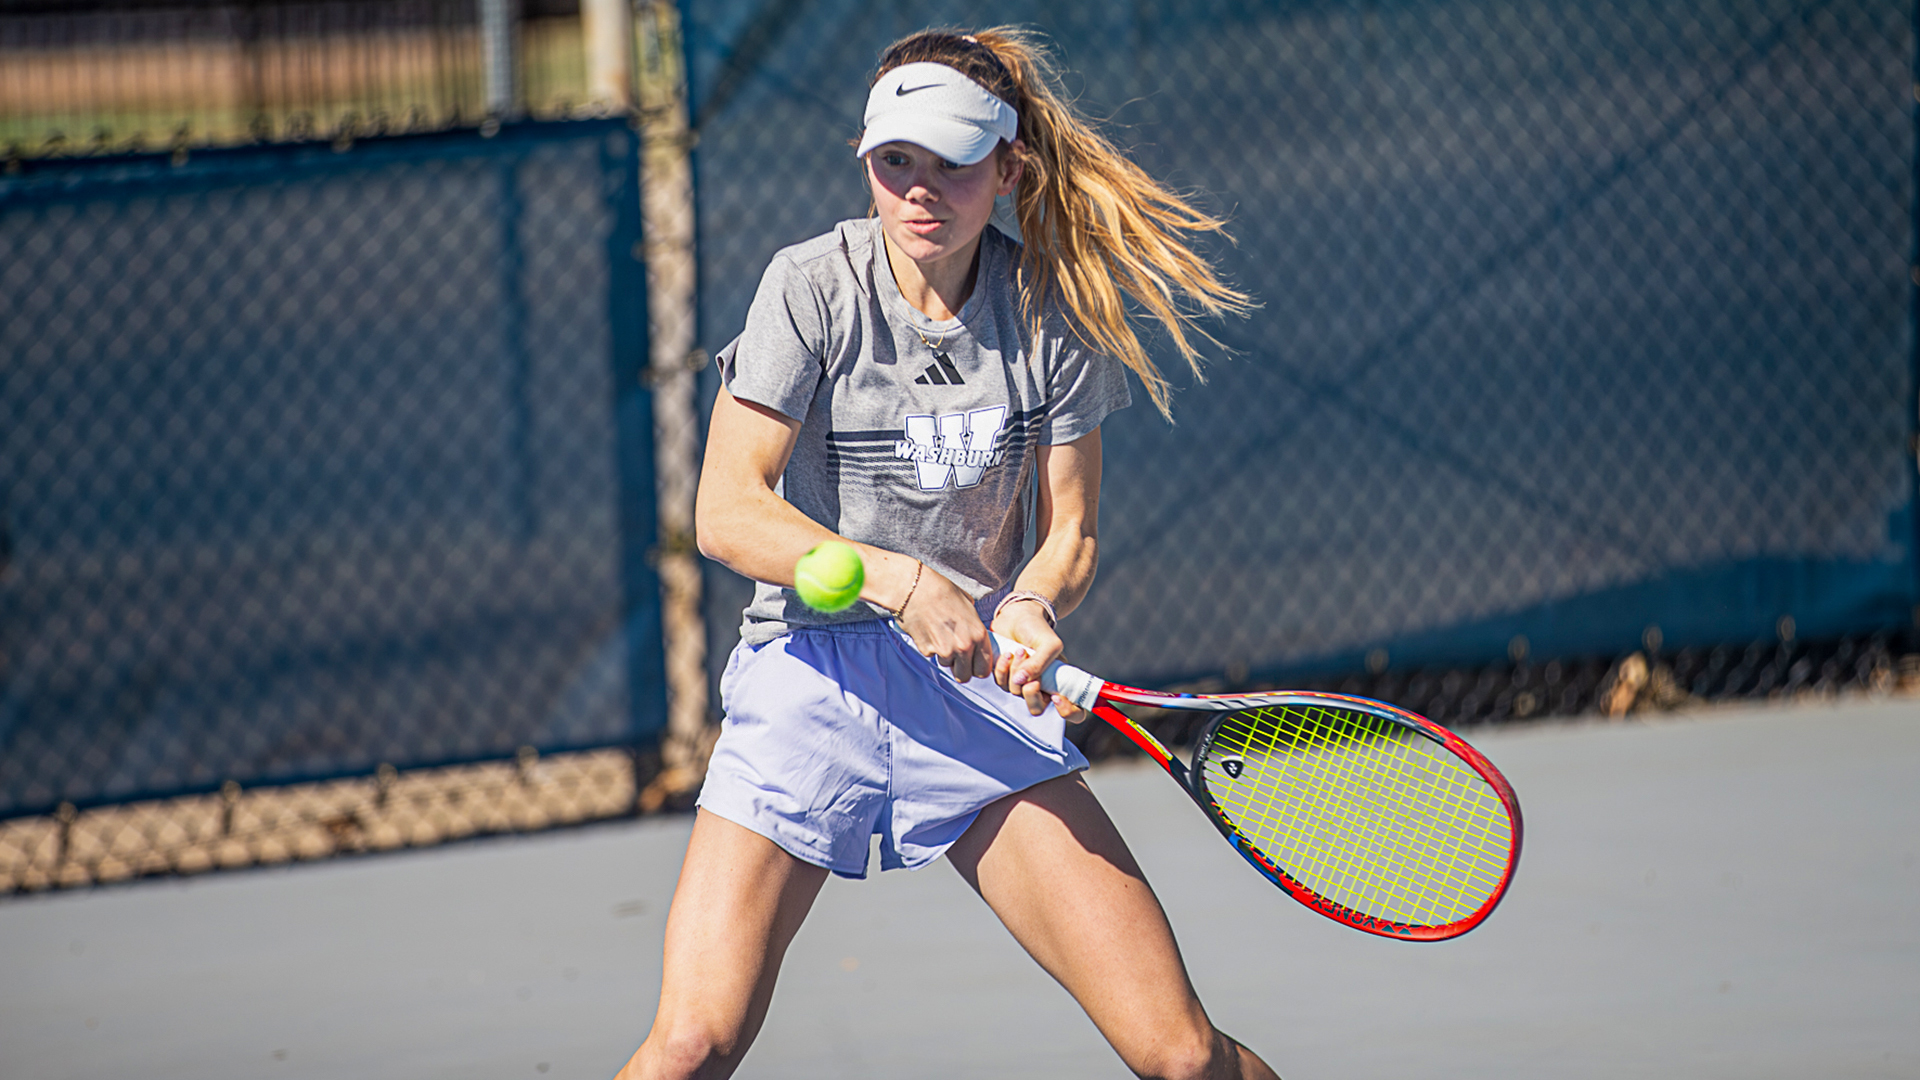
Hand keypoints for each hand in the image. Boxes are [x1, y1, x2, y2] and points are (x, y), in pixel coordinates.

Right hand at [898, 567, 991, 682]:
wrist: (916, 589)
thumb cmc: (943, 592)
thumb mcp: (969, 606)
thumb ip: (974, 626)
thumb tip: (975, 637)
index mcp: (979, 635)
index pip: (984, 669)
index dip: (978, 668)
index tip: (973, 664)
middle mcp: (964, 646)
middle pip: (965, 676)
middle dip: (961, 669)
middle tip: (956, 658)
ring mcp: (944, 650)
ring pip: (947, 665)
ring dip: (944, 655)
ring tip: (939, 634)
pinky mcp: (927, 650)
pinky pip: (931, 656)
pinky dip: (930, 647)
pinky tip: (928, 630)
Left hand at [990, 599, 1083, 721]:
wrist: (1017, 616)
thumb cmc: (1038, 630)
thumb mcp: (1048, 643)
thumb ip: (1040, 663)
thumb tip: (1021, 681)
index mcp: (1061, 682)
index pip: (1073, 711)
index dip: (1068, 711)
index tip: (1056, 696)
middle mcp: (1042, 687)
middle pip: (1036, 709)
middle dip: (1031, 694)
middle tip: (1032, 678)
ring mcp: (1022, 684)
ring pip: (1016, 693)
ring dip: (1017, 671)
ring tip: (1020, 650)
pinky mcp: (1005, 677)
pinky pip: (1001, 683)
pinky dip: (1002, 668)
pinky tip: (1007, 654)